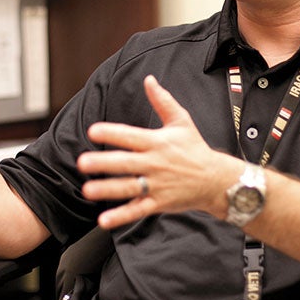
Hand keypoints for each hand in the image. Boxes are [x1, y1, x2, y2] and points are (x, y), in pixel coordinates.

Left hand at [77, 75, 242, 228]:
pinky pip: (137, 210)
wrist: (217, 180)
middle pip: (125, 163)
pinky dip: (121, 216)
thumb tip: (149, 79)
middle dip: (103, 163)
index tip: (93, 130)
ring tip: (87, 190)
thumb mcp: (182, 121)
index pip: (130, 136)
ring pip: (128, 188)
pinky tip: (104, 220)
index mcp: (157, 142)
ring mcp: (157, 185)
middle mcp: (155, 164)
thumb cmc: (196, 148)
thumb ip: (162, 100)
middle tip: (82, 162)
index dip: (111, 132)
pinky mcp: (159, 203)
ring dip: (107, 190)